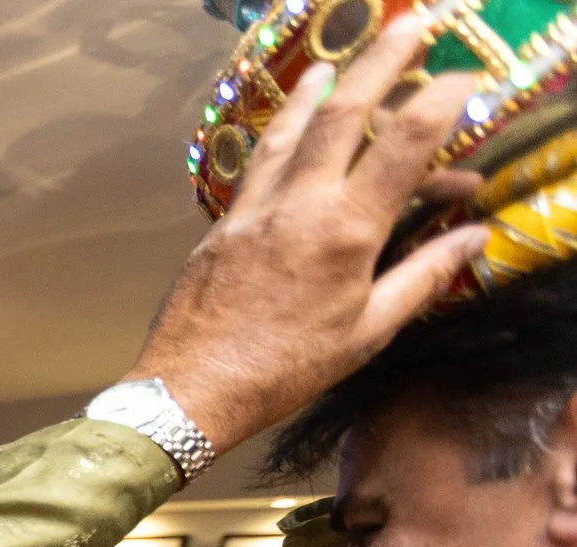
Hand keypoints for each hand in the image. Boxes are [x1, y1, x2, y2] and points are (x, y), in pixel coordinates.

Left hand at [124, 22, 486, 451]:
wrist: (188, 393)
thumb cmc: (284, 371)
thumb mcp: (368, 332)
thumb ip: (423, 276)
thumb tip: (474, 235)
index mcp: (345, 232)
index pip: (405, 144)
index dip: (440, 100)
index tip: (463, 79)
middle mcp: (297, 206)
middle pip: (345, 112)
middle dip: (382, 62)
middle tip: (411, 28)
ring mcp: (252, 211)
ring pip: (289, 131)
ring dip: (319, 90)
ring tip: (334, 65)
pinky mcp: (220, 226)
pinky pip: (256, 165)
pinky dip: (281, 136)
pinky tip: (289, 129)